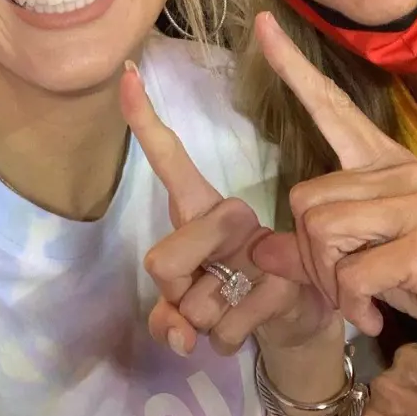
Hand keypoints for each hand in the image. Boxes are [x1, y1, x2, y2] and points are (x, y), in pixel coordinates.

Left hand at [120, 61, 334, 357]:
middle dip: (170, 294)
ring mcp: (258, 243)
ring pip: (193, 305)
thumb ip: (168, 317)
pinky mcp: (284, 279)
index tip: (125, 74)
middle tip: (198, 293)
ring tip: (230, 305)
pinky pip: (224, 328)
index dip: (141, 118)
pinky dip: (226, 340)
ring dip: (204, 323)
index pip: (168, 156)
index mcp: (199, 206)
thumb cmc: (228, 292)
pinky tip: (248, 323)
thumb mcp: (187, 303)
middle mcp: (228, 214)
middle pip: (160, 262)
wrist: (290, 321)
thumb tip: (177, 337)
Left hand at [250, 12, 416, 354]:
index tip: (263, 25)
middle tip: (343, 288)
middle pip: (304, 200)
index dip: (293, 69)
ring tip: (363, 300)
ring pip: (320, 231)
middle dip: (311, 257)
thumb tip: (258, 251)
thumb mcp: (360, 266)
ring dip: (330, 281)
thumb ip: (311, 253)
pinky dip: (353, 302)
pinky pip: (351, 270)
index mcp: (384, 166)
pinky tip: (377, 314)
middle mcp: (403, 172)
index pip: (332, 108)